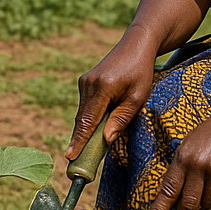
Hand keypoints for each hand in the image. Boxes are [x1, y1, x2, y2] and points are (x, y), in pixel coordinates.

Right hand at [65, 37, 155, 160]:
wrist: (135, 45)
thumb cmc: (141, 71)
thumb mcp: (137, 97)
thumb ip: (121, 119)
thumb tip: (106, 140)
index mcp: (103, 87)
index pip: (88, 121)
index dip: (79, 141)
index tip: (69, 157)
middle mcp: (89, 84)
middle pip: (83, 120)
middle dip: (80, 141)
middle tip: (77, 164)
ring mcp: (85, 81)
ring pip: (83, 114)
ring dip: (87, 130)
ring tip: (88, 149)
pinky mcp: (85, 81)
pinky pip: (86, 106)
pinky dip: (90, 118)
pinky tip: (98, 126)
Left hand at [144, 101, 210, 209]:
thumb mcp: (188, 144)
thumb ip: (178, 168)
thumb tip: (167, 193)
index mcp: (182, 157)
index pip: (167, 190)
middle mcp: (197, 166)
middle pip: (188, 205)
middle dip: (187, 209)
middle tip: (190, 201)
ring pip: (205, 205)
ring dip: (205, 202)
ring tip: (208, 182)